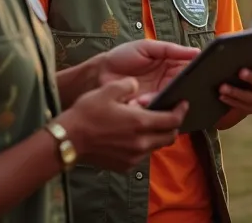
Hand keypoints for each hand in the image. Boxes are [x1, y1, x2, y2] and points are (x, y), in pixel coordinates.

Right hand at [62, 78, 186, 171]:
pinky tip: (133, 137)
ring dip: (157, 136)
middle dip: (173, 126)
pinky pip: (141, 155)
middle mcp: (141, 143)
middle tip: (170, 114)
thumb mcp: (108, 90)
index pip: (173, 120)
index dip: (181, 111)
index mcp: (140, 123)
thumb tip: (137, 85)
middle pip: (170, 137)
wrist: (68, 140)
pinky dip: (143, 145)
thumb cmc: (87, 113)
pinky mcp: (124, 166)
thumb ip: (128, 85)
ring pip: (156, 147)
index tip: (184, 103)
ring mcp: (133, 157)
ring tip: (150, 124)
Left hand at [97, 40, 197, 99]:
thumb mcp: (148, 47)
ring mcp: (156, 95)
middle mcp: (166, 82)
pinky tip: (139, 102)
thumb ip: (171, 49)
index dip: (193, 75)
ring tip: (146, 97)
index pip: (187, 71)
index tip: (196, 77)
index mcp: (170, 66)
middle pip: (180, 89)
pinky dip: (148, 106)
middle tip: (169, 89)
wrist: (100, 71)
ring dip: (159, 99)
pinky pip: (153, 109)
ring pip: (168, 101)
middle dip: (178, 92)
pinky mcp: (146, 106)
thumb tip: (197, 52)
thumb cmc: (123, 56)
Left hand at [219, 57, 251, 115]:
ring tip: (223, 87)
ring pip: (251, 98)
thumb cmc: (244, 75)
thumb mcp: (247, 67)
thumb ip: (246, 60)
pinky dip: (232, 101)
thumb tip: (233, 47)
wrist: (242, 96)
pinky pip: (243, 107)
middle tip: (241, 72)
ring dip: (236, 92)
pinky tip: (222, 96)